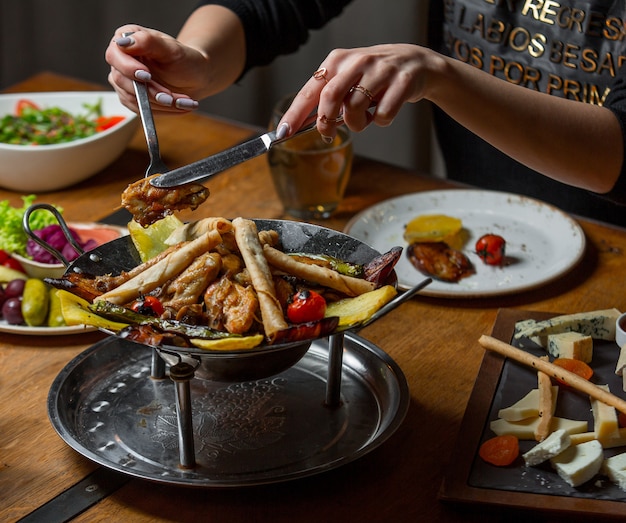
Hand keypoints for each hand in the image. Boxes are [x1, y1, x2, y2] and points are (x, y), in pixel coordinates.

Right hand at [105, 24, 205, 113]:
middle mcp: (120, 60)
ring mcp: (124, 81)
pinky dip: (163, 110)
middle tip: (170, 97)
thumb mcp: (171, 48)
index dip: (128, 68)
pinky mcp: (131, 98)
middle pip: (122, 81)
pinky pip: (141, 110)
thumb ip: (148, 42)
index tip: (147, 76)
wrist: (195, 76)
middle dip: (150, 91)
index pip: (115, 56)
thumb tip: (123, 42)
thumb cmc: (184, 59)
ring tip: (182, 101)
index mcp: (125, 40)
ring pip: (132, 99)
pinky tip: (179, 105)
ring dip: (160, 103)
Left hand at [277, 44, 429, 140]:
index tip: (283, 132)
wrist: (415, 63)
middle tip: (328, 133)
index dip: (295, 114)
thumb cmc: (374, 76)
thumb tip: (306, 124)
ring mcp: (380, 71)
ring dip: (357, 124)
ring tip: (364, 118)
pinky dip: (380, 121)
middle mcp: (357, 62)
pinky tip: (383, 112)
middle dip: (326, 122)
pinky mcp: (401, 82)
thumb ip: (328, 97)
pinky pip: (383, 115)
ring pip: (355, 109)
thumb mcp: (348, 78)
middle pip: (330, 97)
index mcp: (338, 61)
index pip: (310, 91)